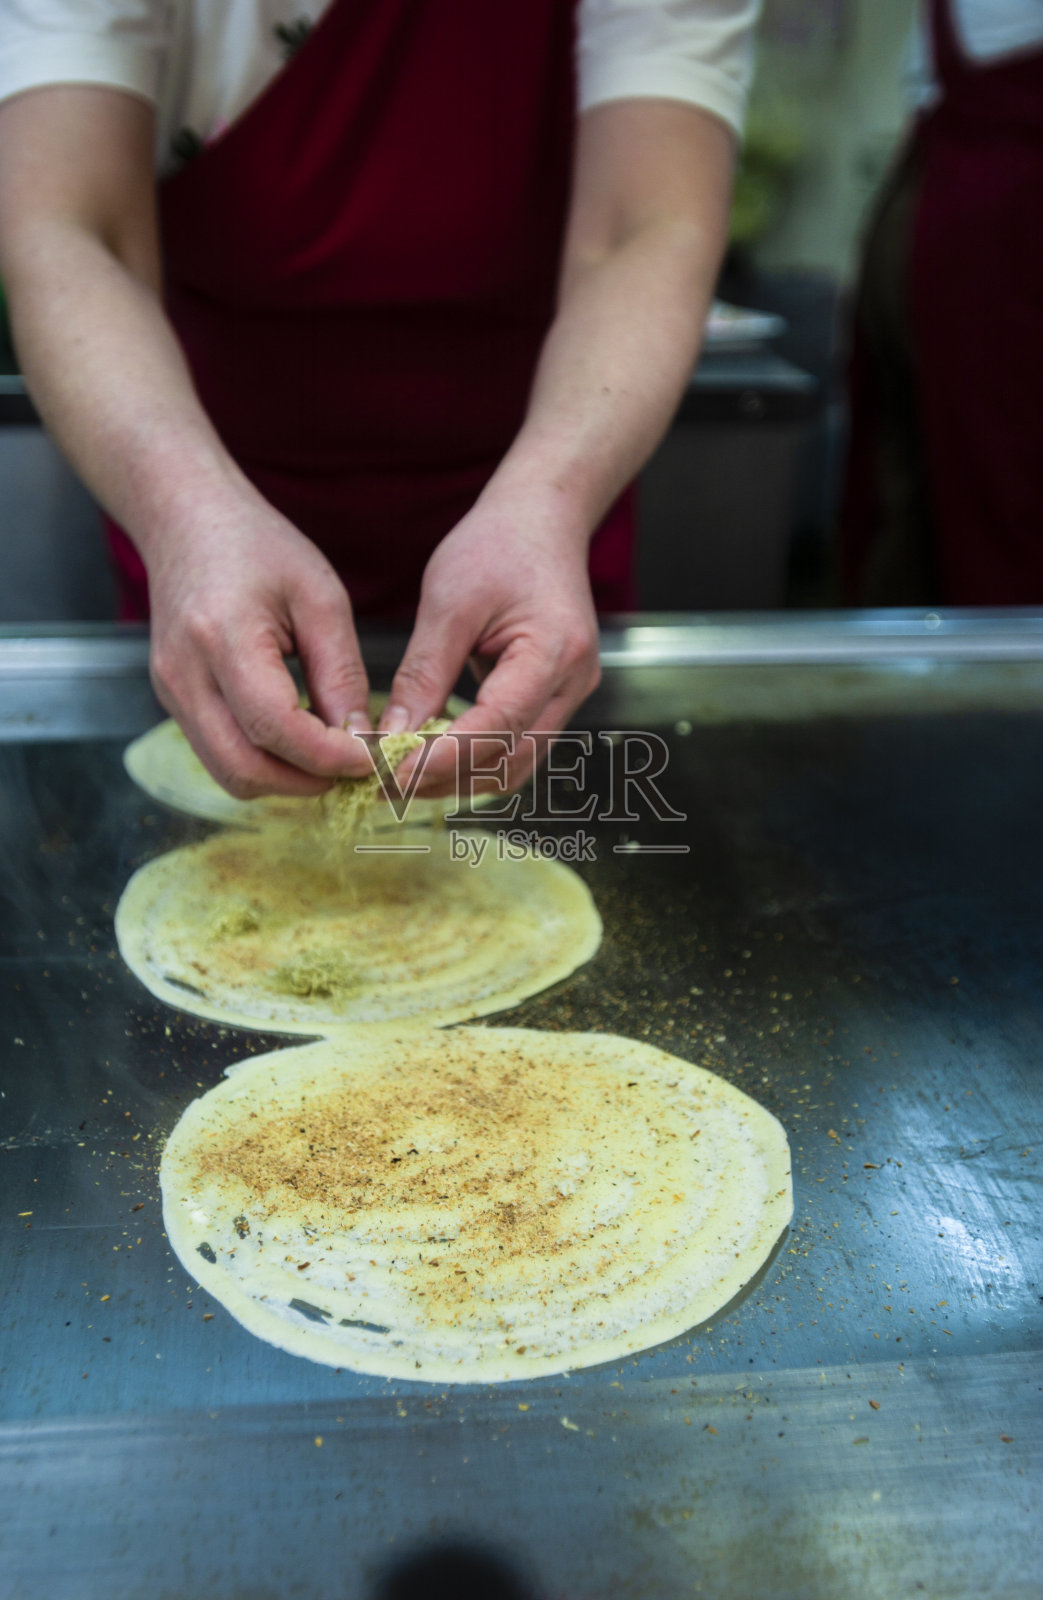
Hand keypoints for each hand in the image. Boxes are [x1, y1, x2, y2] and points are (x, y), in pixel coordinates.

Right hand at [146, 488, 373, 796]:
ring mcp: (170, 692)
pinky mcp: (172, 700)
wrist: (187, 520)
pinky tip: (297, 738)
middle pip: (243, 769)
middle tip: (353, 767)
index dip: (327, 756)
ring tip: (328, 756)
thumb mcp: (320, 597)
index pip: (274, 728)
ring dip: (283, 780)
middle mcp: (184, 675)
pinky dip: (262, 761)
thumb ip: (341, 673)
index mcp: (222, 638)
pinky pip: (218, 754)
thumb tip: (360, 739)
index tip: (371, 758)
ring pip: (228, 773)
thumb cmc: (259, 546)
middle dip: (305, 781)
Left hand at [385, 482, 600, 798]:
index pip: (499, 726)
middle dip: (449, 778)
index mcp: (555, 652)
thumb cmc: (497, 547)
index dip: (446, 758)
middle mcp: (573, 683)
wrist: (540, 521)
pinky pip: (518, 745)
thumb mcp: (448, 602)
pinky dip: (476, 759)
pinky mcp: (555, 698)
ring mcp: (570, 695)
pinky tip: (434, 755)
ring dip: (462, 777)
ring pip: (517, 763)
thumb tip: (394, 737)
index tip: (395, 772)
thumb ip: (424, 674)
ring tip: (405, 774)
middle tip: (388, 781)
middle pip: (512, 759)